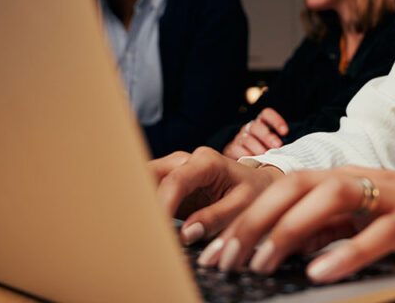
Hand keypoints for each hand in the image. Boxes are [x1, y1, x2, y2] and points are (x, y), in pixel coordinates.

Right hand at [150, 146, 283, 244]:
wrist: (258, 184)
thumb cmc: (253, 193)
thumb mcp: (244, 206)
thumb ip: (216, 218)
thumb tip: (186, 234)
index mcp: (206, 161)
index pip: (176, 181)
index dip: (162, 205)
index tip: (157, 231)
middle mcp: (185, 160)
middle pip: (151, 175)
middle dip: (141, 201)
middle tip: (137, 230)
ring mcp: (174, 170)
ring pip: (144, 181)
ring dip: (139, 204)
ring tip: (136, 230)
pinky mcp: (168, 184)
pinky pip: (149, 192)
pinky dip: (143, 208)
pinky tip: (141, 227)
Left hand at [197, 168, 394, 283]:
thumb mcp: (367, 217)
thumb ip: (330, 226)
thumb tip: (288, 247)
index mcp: (346, 177)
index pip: (284, 187)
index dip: (246, 214)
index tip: (215, 246)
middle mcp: (360, 180)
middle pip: (295, 187)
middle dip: (253, 221)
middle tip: (224, 258)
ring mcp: (388, 198)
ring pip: (328, 200)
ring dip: (288, 231)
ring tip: (260, 264)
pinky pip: (375, 235)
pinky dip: (345, 252)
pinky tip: (319, 272)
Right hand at [222, 107, 288, 158]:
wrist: (240, 165)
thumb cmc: (264, 153)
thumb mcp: (273, 146)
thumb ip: (278, 145)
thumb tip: (289, 150)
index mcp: (261, 123)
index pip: (266, 114)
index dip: (276, 120)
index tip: (285, 132)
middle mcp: (249, 128)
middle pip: (256, 126)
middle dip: (268, 136)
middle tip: (277, 145)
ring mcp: (239, 138)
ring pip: (247, 139)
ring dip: (258, 148)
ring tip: (266, 156)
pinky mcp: (230, 149)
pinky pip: (236, 150)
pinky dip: (245, 155)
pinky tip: (252, 162)